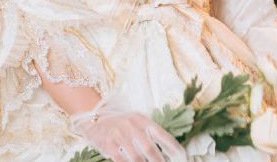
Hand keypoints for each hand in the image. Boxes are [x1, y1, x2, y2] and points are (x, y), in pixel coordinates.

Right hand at [70, 91, 186, 161]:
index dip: (175, 149)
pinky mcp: (107, 143)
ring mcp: (119, 133)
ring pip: (136, 158)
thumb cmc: (120, 123)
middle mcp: (131, 124)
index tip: (183, 158)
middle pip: (150, 149)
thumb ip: (149, 134)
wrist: (93, 118)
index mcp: (142, 119)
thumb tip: (168, 152)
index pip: (163, 135)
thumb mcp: (135, 122)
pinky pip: (121, 160)